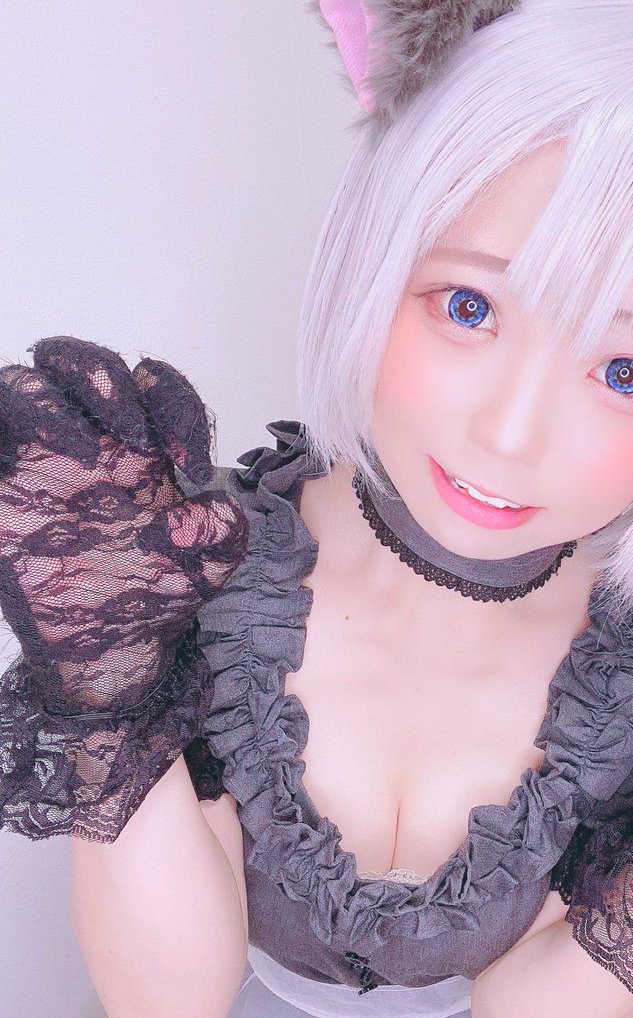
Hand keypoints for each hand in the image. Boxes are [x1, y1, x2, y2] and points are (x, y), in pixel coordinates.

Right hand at [0, 336, 247, 715]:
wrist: (113, 652)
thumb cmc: (159, 595)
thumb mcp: (211, 564)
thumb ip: (224, 530)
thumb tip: (217, 509)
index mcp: (139, 446)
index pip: (150, 385)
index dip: (175, 404)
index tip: (194, 462)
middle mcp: (87, 441)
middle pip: (77, 365)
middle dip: (106, 380)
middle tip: (136, 435)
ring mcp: (38, 461)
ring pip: (23, 386)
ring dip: (50, 400)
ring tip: (84, 449)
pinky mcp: (3, 489)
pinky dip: (12, 421)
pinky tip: (52, 458)